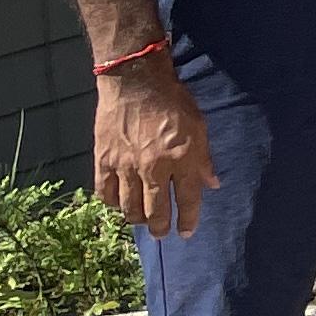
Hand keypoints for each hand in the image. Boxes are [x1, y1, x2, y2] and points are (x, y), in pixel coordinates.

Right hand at [93, 59, 217, 238]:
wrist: (136, 82)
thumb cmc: (173, 101)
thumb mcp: (199, 126)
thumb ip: (204, 158)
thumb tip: (212, 184)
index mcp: (182, 158)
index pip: (187, 199)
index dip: (188, 219)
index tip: (186, 232)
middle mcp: (154, 168)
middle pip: (156, 210)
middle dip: (160, 227)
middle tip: (162, 233)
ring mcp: (126, 166)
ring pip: (129, 207)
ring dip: (137, 218)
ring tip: (142, 221)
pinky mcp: (104, 160)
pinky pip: (105, 193)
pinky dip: (112, 203)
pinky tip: (118, 204)